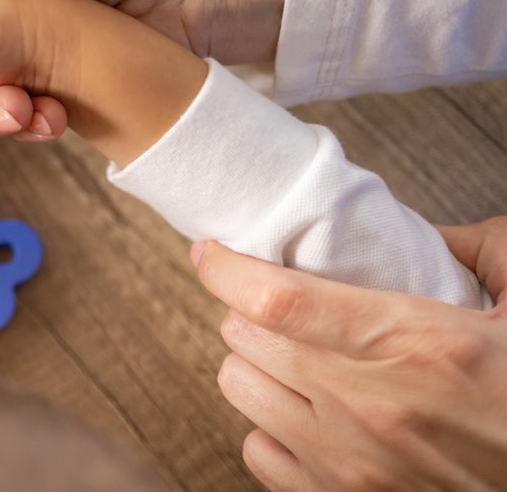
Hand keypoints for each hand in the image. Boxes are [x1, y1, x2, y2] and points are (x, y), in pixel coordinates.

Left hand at [191, 218, 506, 490]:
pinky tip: (304, 409)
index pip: (279, 299)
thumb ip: (480, 250)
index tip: (211, 249)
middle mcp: (370, 405)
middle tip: (280, 298)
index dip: (228, 267)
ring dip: (255, 359)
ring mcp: (351, 461)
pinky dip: (268, 423)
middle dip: (250, 306)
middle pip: (246, 337)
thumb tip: (422, 230)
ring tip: (292, 351)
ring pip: (240, 387)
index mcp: (417, 345)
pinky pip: (257, 449)